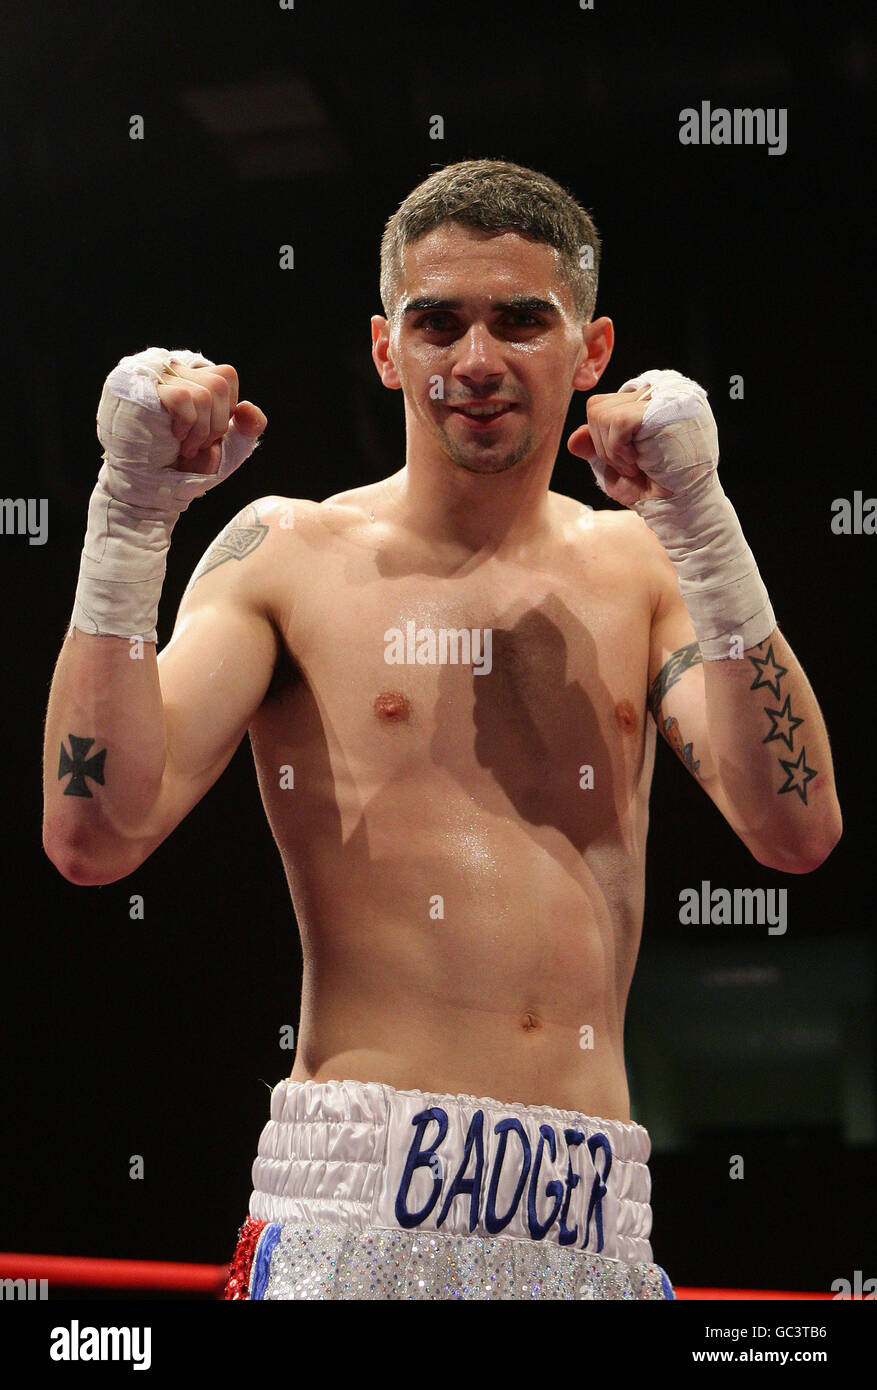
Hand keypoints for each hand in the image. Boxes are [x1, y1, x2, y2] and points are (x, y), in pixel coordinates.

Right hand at [156, 362, 266, 474]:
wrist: (156, 485)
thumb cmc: (190, 464)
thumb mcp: (230, 445)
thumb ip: (250, 426)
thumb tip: (246, 407)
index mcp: (197, 380)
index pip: (226, 376)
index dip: (226, 410)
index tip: (211, 432)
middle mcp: (178, 372)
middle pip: (218, 384)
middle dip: (216, 425)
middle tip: (199, 446)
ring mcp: (160, 379)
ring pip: (203, 394)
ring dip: (200, 430)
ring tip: (186, 447)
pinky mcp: (146, 391)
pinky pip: (182, 397)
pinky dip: (186, 423)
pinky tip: (176, 437)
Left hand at [567, 384, 672, 506]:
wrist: (681, 506)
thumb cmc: (653, 487)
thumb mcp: (614, 467)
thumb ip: (594, 448)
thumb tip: (574, 439)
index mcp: (645, 401)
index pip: (601, 405)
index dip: (601, 439)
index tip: (624, 461)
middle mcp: (656, 391)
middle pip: (597, 407)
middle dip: (603, 447)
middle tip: (631, 467)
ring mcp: (663, 395)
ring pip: (603, 413)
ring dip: (612, 451)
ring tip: (636, 465)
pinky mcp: (665, 407)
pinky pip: (618, 420)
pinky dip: (619, 449)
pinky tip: (638, 462)